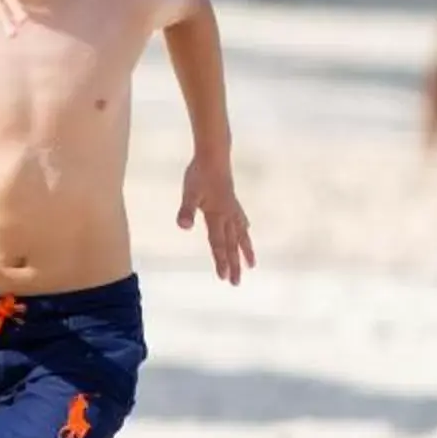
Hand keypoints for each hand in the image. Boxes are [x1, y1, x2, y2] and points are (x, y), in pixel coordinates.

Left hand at [177, 156, 254, 283]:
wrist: (214, 154)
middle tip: (236, 282)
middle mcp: (227, 215)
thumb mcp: (189, 192)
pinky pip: (241, 221)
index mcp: (217, 216)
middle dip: (234, 264)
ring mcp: (232, 208)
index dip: (222, 260)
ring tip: (252, 265)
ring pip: (240, 235)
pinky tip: (247, 231)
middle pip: (231, 244)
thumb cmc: (199, 173)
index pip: (219, 243)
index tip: (224, 277)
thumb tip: (184, 227)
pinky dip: (244, 230)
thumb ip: (186, 210)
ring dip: (245, 251)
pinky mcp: (232, 201)